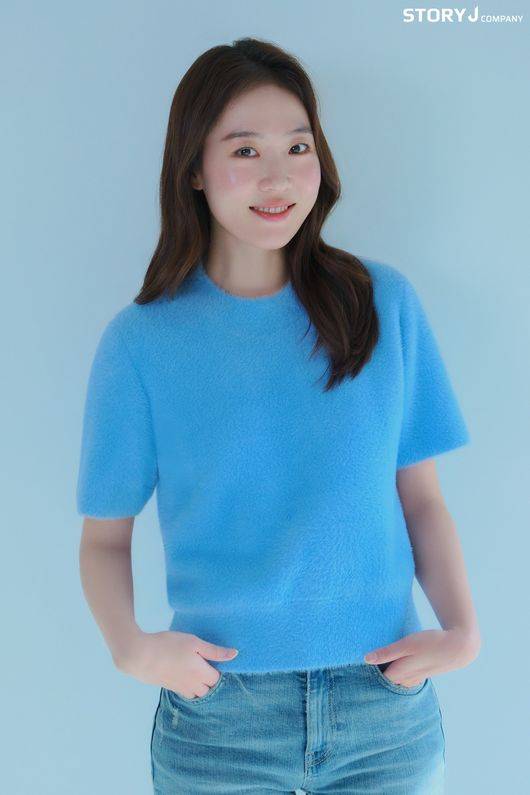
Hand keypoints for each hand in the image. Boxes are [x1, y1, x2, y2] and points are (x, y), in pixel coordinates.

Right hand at [115, 630, 238, 698]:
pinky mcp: (168, 687)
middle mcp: (192, 685)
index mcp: (201, 674)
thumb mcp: (194, 642)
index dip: (218, 668)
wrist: (139, 655)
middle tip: (205, 664)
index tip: (213, 658)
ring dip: (199, 685)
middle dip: (210, 680)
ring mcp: (179, 688)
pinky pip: (184, 692)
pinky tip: (182, 672)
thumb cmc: (169, 645)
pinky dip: (188, 685)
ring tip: (195, 669)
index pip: (217, 679)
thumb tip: (235, 654)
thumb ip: (214, 651)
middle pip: (208, 689)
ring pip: (196, 693)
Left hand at [363, 628, 480, 687]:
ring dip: (389, 677)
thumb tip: (366, 659)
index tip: (356, 672)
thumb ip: (387, 652)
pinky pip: (407, 678)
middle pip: (387, 684)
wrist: (460, 647)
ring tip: (377, 669)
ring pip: (398, 682)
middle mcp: (407, 680)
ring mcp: (417, 677)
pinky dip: (399, 675)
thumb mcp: (407, 644)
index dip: (368, 677)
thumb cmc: (431, 642)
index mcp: (400, 674)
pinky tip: (398, 667)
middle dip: (376, 680)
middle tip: (362, 673)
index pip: (378, 681)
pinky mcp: (424, 672)